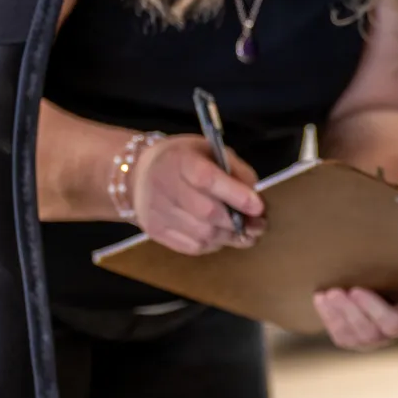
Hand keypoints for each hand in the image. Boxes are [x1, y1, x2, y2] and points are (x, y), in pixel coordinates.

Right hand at [131, 135, 265, 254]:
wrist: (138, 172)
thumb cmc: (183, 159)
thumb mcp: (211, 150)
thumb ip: (235, 170)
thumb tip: (255, 196)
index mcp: (181, 161)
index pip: (208, 180)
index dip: (237, 196)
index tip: (259, 207)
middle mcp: (165, 187)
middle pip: (207, 213)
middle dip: (239, 223)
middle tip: (259, 225)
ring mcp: (157, 212)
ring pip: (202, 235)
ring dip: (230, 237)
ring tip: (245, 234)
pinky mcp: (155, 231)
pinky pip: (192, 247)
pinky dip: (213, 245)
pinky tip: (222, 237)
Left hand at [313, 289, 397, 350]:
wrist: (390, 292)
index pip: (394, 322)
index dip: (373, 308)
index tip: (356, 290)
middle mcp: (392, 336)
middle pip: (370, 332)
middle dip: (349, 311)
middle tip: (334, 291)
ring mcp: (372, 343)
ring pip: (353, 337)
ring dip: (336, 315)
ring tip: (325, 295)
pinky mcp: (354, 342)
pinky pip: (340, 336)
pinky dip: (329, 317)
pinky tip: (320, 299)